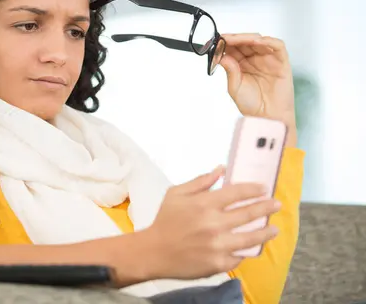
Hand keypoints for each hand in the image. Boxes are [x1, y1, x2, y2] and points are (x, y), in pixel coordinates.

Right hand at [138, 167, 279, 280]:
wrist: (154, 252)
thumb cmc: (165, 220)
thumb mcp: (176, 194)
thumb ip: (200, 181)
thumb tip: (221, 169)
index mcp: (204, 204)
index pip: (237, 193)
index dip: (254, 189)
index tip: (264, 189)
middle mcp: (214, 224)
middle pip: (249, 213)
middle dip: (266, 207)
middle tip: (277, 204)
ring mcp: (218, 245)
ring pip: (251, 238)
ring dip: (266, 232)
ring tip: (274, 229)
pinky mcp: (218, 263)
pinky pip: (239, 256)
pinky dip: (247, 252)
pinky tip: (253, 247)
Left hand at [219, 33, 296, 145]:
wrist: (267, 118)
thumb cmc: (251, 105)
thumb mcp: (234, 87)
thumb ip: (230, 70)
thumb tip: (221, 55)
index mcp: (242, 64)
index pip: (234, 47)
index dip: (225, 42)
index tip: (216, 40)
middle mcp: (255, 60)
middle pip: (246, 41)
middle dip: (234, 38)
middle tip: (224, 38)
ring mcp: (269, 60)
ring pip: (260, 40)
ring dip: (247, 37)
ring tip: (236, 39)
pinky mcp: (282, 62)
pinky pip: (278, 46)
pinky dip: (269, 41)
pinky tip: (257, 41)